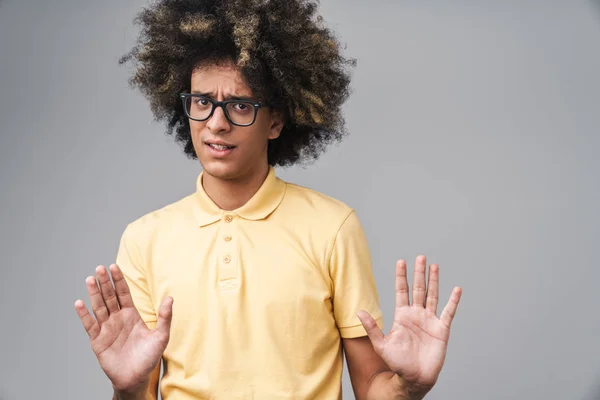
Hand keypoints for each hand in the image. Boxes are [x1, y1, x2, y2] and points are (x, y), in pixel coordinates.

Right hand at [74, 264, 172, 392]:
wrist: (136, 378)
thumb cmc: (149, 358)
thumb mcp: (161, 336)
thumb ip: (165, 317)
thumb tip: (170, 298)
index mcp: (131, 314)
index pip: (123, 293)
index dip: (119, 280)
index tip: (114, 266)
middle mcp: (117, 318)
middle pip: (109, 297)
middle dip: (105, 282)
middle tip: (99, 268)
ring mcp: (106, 328)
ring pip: (99, 307)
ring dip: (94, 294)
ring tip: (90, 279)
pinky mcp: (97, 340)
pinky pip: (90, 325)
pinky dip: (84, 315)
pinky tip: (80, 303)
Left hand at [357, 255, 461, 395]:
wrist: (414, 378)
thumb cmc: (397, 363)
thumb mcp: (381, 345)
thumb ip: (371, 327)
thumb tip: (358, 311)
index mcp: (402, 315)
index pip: (402, 290)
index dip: (401, 276)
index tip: (401, 261)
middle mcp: (416, 314)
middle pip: (418, 288)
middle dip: (419, 273)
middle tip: (420, 257)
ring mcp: (429, 321)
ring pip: (432, 296)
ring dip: (434, 281)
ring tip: (434, 266)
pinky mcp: (441, 329)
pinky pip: (448, 312)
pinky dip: (453, 301)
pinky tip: (456, 289)